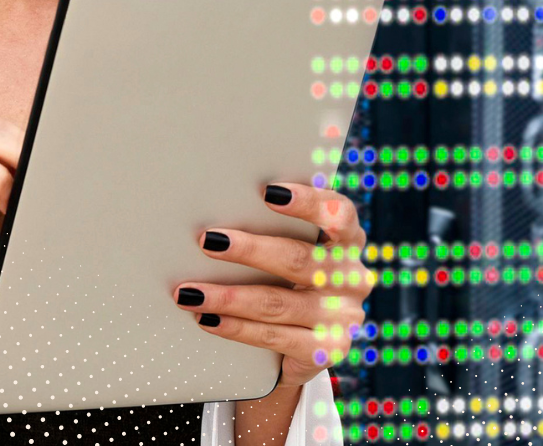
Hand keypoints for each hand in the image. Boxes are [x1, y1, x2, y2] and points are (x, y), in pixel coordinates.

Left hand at [175, 183, 372, 386]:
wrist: (313, 345)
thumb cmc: (296, 282)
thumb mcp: (300, 253)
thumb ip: (280, 231)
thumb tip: (221, 214)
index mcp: (349, 243)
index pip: (339, 214)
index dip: (307, 202)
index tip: (269, 192)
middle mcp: (351, 278)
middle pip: (298, 259)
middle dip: (249, 250)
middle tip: (209, 241)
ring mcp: (342, 317)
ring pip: (276, 303)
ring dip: (228, 297)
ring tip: (191, 292)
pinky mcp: (326, 350)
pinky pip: (272, 337)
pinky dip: (235, 327)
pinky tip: (208, 319)